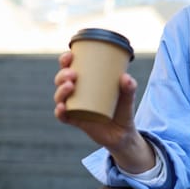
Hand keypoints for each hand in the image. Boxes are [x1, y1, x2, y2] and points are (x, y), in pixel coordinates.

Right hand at [53, 52, 154, 172]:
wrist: (123, 133)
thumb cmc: (123, 108)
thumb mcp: (128, 96)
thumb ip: (130, 87)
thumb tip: (126, 77)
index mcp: (86, 81)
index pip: (71, 67)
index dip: (66, 60)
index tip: (70, 55)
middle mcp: (77, 93)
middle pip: (62, 81)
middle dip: (62, 75)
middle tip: (72, 74)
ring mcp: (75, 107)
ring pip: (60, 97)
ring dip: (61, 90)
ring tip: (70, 86)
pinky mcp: (76, 121)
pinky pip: (63, 116)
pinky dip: (60, 112)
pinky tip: (62, 107)